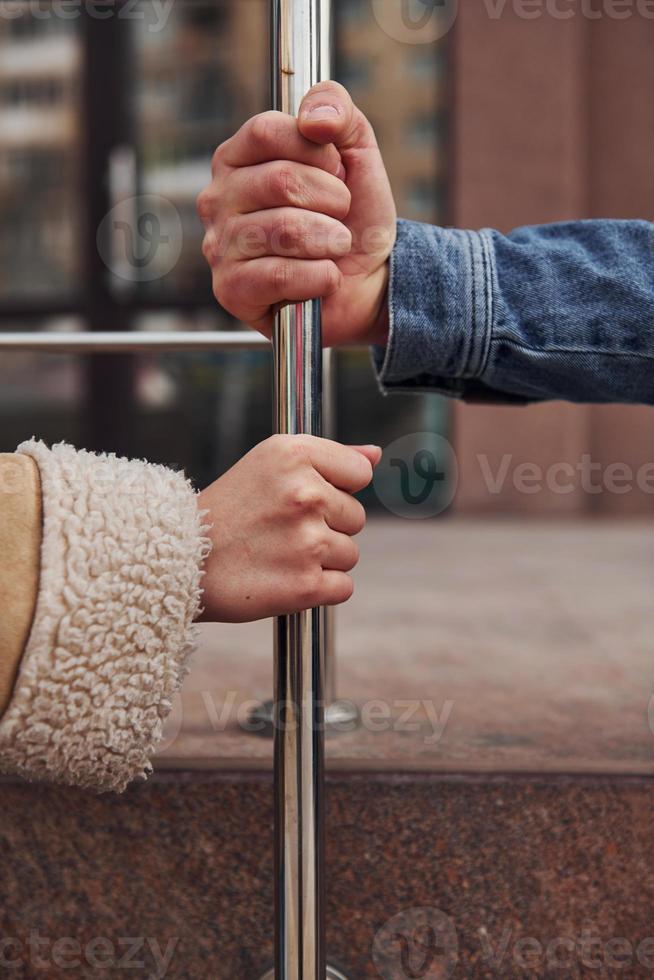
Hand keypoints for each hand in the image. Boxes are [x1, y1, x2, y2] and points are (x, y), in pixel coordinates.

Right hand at [197, 435, 380, 622]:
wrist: (178, 560)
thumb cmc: (227, 510)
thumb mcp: (269, 463)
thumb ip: (330, 456)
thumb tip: (375, 455)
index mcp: (294, 455)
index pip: (360, 473)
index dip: (335, 488)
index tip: (302, 499)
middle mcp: (304, 494)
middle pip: (356, 517)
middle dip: (327, 526)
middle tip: (279, 529)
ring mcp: (307, 542)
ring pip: (349, 554)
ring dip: (321, 560)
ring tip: (278, 553)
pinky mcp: (306, 586)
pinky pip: (343, 587)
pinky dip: (319, 589)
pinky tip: (285, 577)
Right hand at [198, 81, 396, 347]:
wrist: (365, 282)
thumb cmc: (353, 217)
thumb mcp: (357, 153)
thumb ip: (338, 111)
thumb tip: (314, 118)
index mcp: (238, 158)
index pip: (267, 132)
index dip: (318, 153)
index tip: (337, 173)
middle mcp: (218, 198)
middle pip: (280, 181)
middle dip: (333, 200)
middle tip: (341, 216)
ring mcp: (219, 246)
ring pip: (284, 231)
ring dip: (331, 240)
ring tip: (337, 246)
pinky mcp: (230, 290)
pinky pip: (281, 276)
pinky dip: (320, 277)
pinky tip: (324, 278)